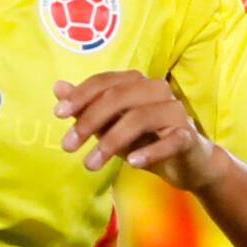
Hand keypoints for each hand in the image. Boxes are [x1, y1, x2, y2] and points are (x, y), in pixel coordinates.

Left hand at [55, 72, 228, 190]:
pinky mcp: (188, 136)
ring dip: (110, 142)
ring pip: (139, 118)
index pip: (105, 82)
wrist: (187, 163)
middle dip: (89, 121)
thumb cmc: (145, 139)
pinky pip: (170, 140)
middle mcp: (157, 90)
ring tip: (89, 164)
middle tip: (68, 146)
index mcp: (137, 83)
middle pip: (118, 97)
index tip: (58, 114)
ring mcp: (175, 111)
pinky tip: (131, 163)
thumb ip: (86, 108)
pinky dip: (150, 151)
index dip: (80, 95)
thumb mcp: (110, 125)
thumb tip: (58, 87)